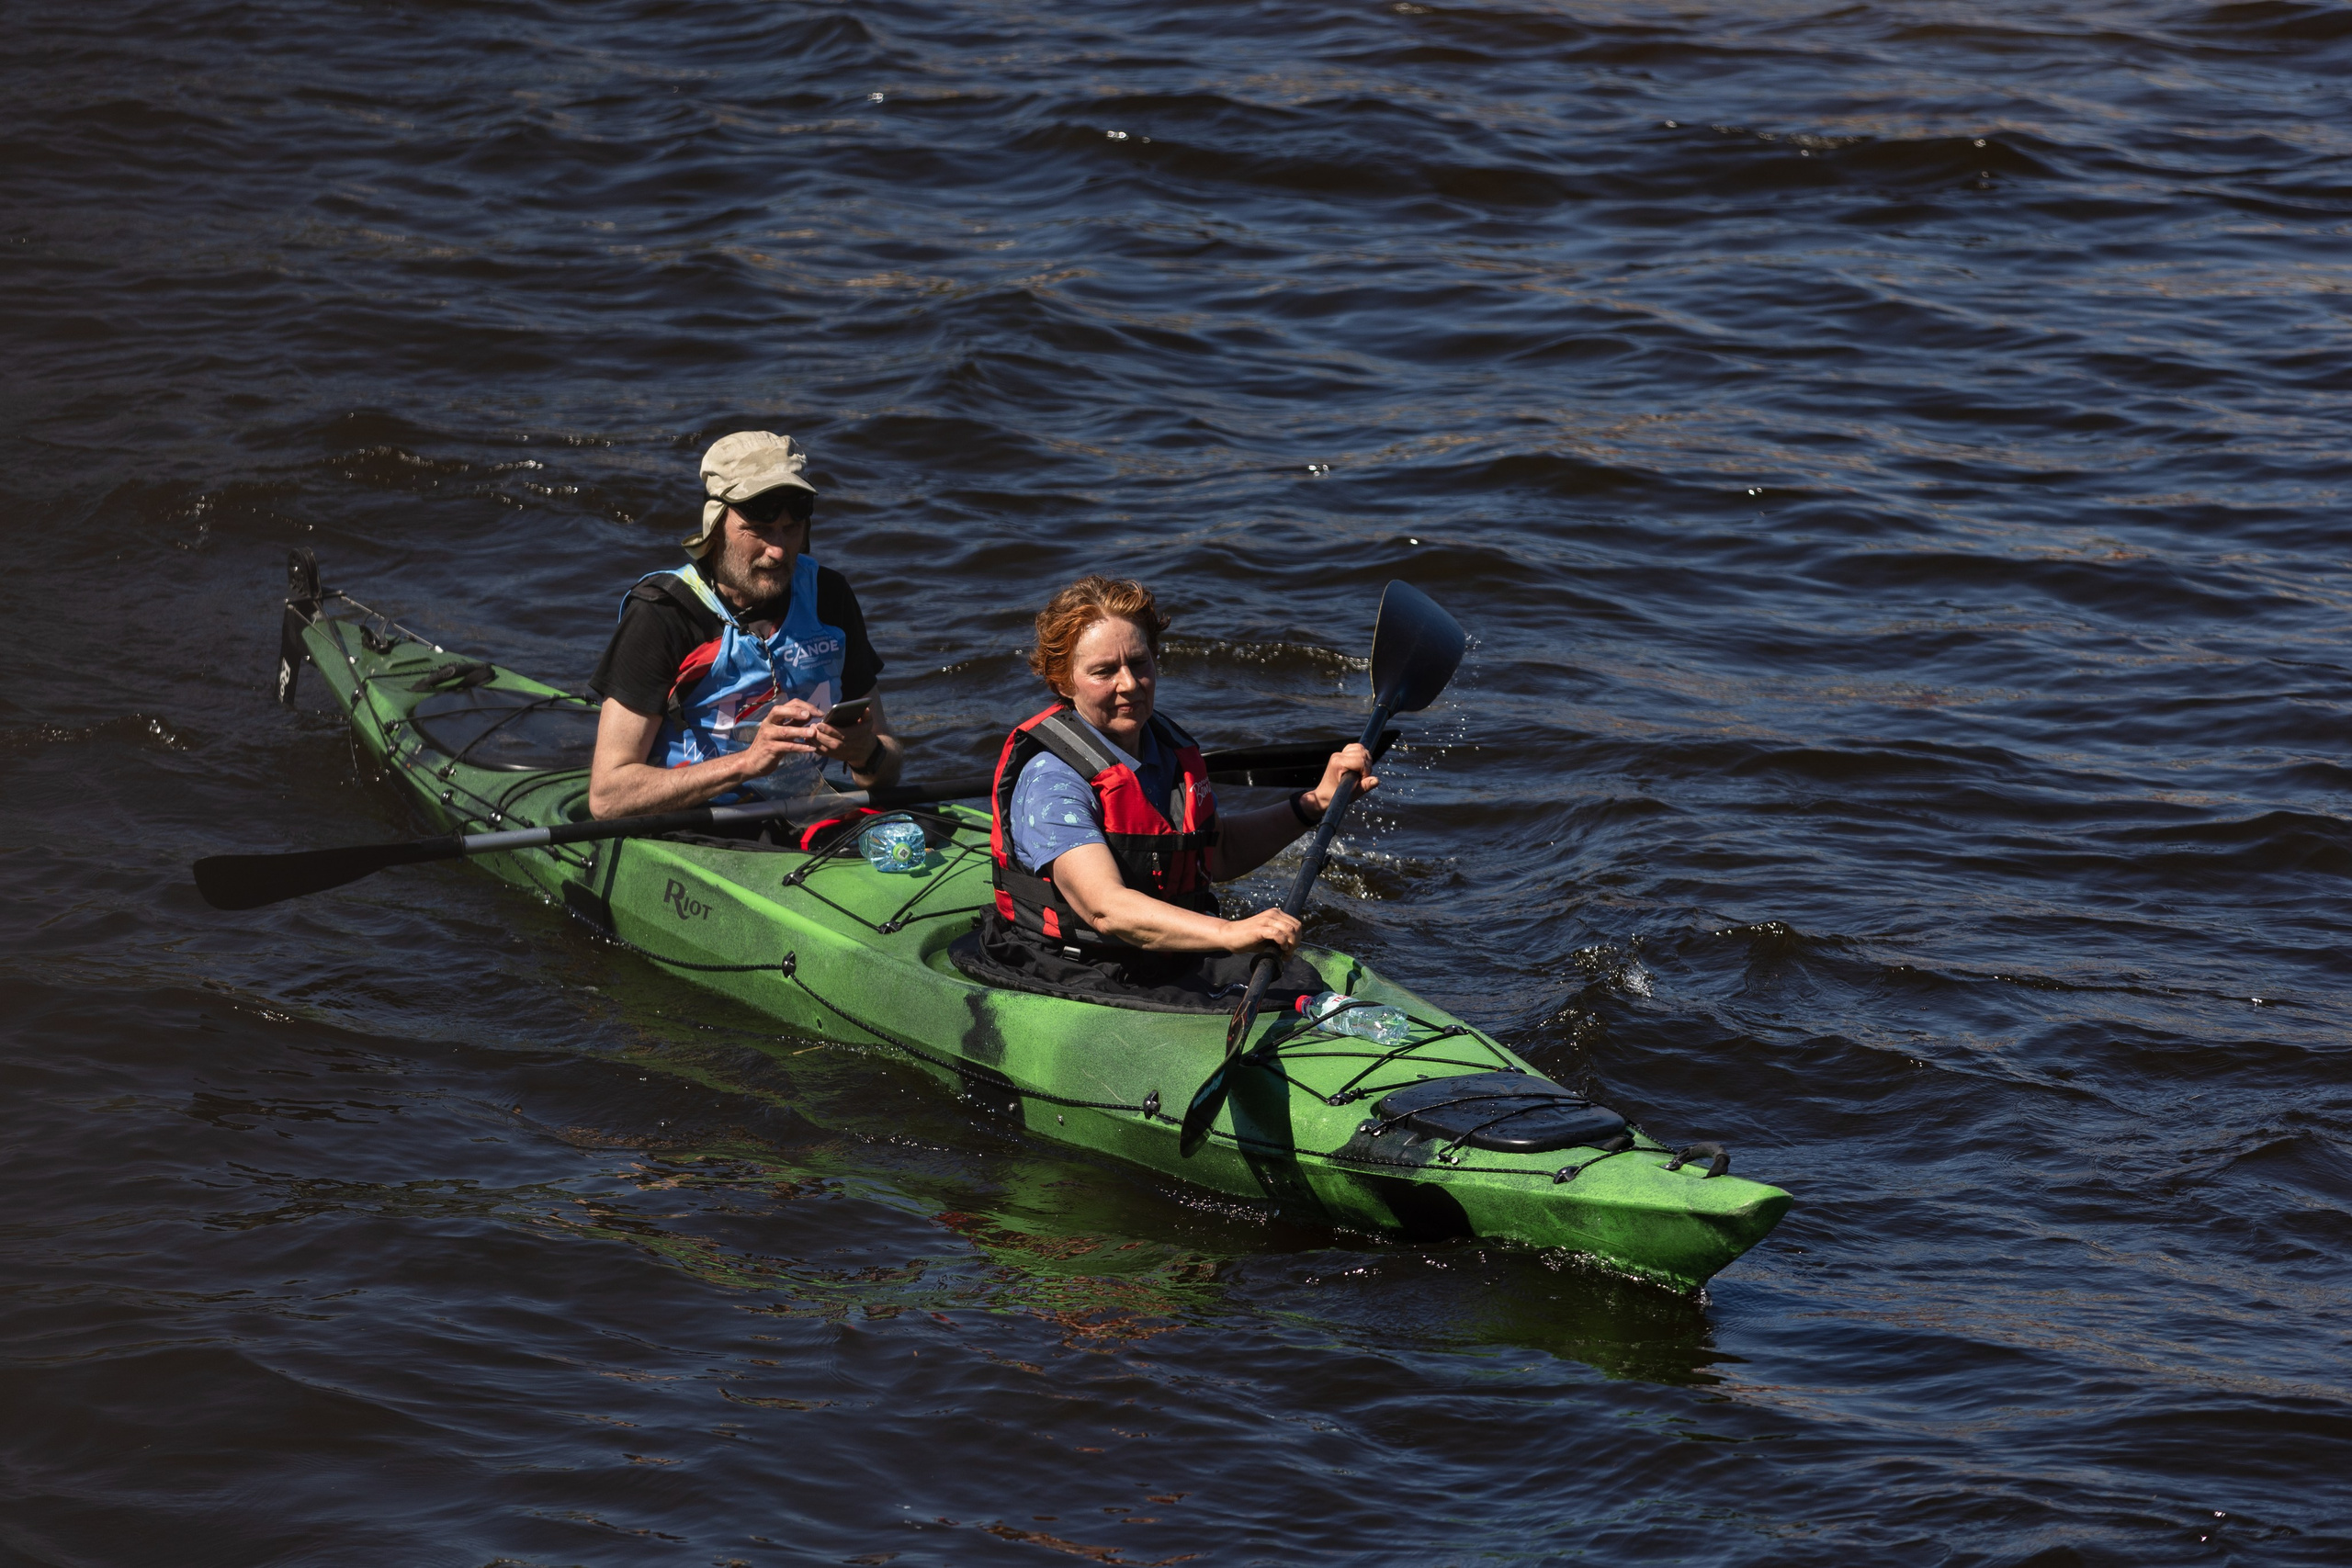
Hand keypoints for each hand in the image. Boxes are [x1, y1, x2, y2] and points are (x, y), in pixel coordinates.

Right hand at [748, 698, 880, 771]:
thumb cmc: (770, 744)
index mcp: (773, 717)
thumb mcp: (782, 731)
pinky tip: (811, 748)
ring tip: (814, 732)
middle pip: (780, 711)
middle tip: (811, 715)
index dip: (805, 706)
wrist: (753, 761)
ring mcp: (768, 736)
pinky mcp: (770, 749)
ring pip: (785, 731)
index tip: (819, 712)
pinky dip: (800, 747)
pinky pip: (787, 747)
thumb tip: (810, 714)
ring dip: (801, 731)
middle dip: (796, 712)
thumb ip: (794, 722)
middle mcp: (769, 723)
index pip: (789, 704)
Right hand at [1222, 907, 1301, 958]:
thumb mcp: (1267, 935)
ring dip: (1292, 944)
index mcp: (1276, 914)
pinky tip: (1281, 949)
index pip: (1296, 924)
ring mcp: (1266, 920)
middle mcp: (1273, 914)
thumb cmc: (1248, 938)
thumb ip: (1279, 938)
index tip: (1291, 950)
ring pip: (1290, 930)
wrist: (1229, 935)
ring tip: (1285, 953)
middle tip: (1288, 953)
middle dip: (1296, 942)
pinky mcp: (1260, 928)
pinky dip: (1283, 943)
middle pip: (1296, 927)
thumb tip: (1291, 948)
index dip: (1298, 938)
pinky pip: (1278, 934)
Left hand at [1307, 743, 1377, 815]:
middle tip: (1361, 777)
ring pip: (1360, 748)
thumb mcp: (1352, 794)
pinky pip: (1356, 748)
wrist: (1324, 795)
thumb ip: (1365, 786)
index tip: (1361, 780)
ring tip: (1360, 772)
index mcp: (1339, 763)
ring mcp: (1339, 754)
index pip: (1361, 760)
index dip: (1366, 771)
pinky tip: (1358, 766)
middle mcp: (1338, 756)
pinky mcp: (1341, 754)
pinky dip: (1361, 755)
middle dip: (1366, 765)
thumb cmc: (1336, 796)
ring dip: (1365, 760)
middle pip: (1362, 753)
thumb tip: (1376, 780)